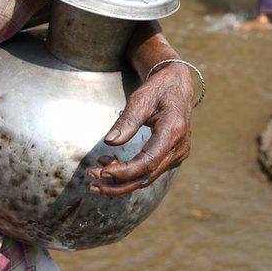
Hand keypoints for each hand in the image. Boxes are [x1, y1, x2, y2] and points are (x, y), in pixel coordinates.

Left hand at [88, 63, 192, 195]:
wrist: (178, 85)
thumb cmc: (158, 89)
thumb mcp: (141, 99)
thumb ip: (127, 121)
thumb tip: (110, 141)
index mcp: (173, 131)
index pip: (148, 161)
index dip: (125, 171)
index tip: (102, 172)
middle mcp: (179, 148)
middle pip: (147, 176)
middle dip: (118, 184)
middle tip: (92, 184)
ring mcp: (178, 154)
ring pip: (147, 178)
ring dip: (121, 182)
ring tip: (95, 176)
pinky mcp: (171, 156)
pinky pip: (150, 171)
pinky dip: (129, 173)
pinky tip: (109, 164)